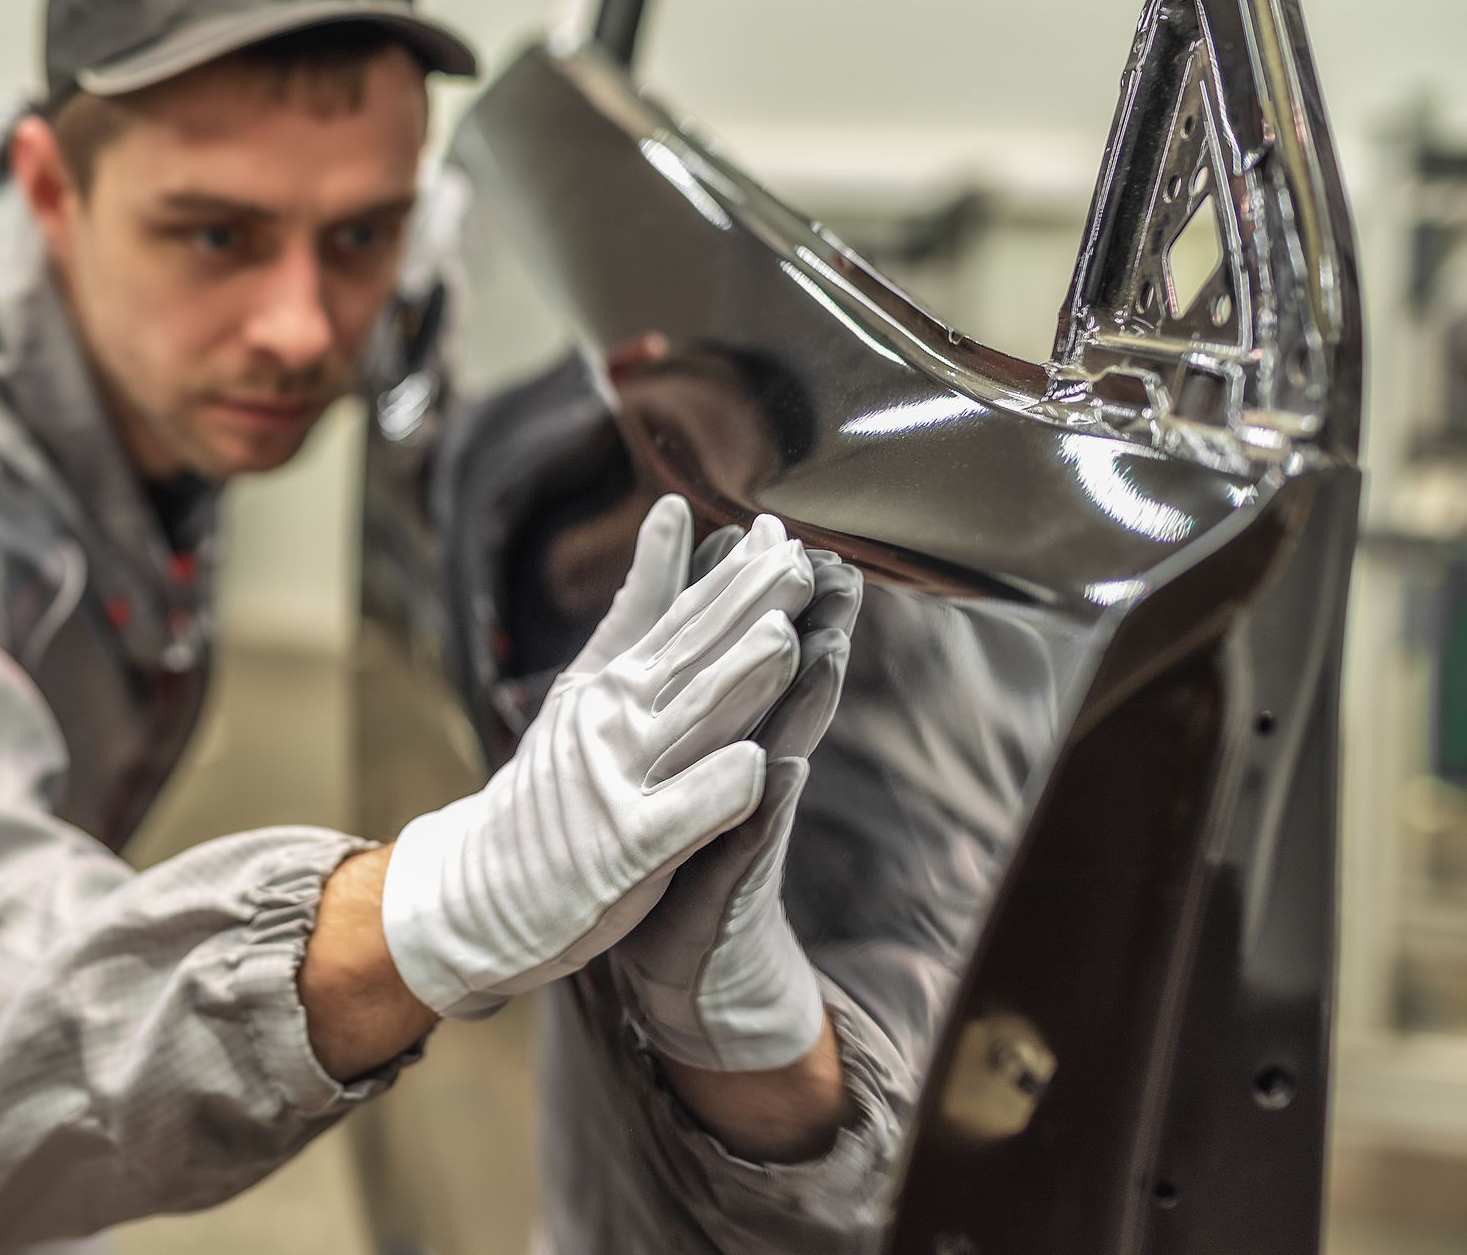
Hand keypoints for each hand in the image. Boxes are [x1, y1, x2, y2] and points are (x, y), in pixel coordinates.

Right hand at [381, 496, 815, 1017]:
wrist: (478, 886)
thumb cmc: (549, 786)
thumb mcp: (589, 680)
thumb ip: (639, 604)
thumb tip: (675, 512)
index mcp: (618, 681)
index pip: (686, 618)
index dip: (736, 576)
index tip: (777, 530)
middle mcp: (617, 722)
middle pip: (694, 659)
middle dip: (748, 611)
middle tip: (798, 562)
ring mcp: (619, 782)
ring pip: (692, 726)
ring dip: (738, 683)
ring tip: (785, 640)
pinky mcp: (624, 848)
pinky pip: (677, 817)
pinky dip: (713, 792)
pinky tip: (755, 767)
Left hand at [611, 524, 862, 1070]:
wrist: (682, 966)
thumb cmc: (670, 861)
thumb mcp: (670, 772)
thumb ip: (686, 704)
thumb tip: (687, 628)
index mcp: (717, 742)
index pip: (740, 659)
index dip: (754, 601)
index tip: (772, 532)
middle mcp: (742, 777)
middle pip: (778, 691)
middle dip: (804, 630)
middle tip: (827, 564)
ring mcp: (742, 830)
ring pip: (780, 750)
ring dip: (804, 704)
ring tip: (826, 646)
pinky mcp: (730, 884)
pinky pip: (751, 839)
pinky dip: (767, 804)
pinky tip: (784, 766)